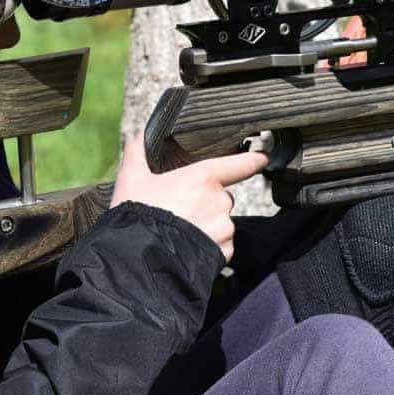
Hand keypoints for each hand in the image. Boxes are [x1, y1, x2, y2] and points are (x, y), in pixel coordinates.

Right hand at [111, 134, 268, 260]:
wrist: (137, 259)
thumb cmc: (136, 215)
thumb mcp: (130, 179)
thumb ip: (138, 153)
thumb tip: (137, 135)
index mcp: (203, 178)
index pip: (239, 165)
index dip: (253, 159)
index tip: (262, 157)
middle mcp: (219, 201)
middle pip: (221, 197)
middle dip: (206, 202)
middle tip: (180, 211)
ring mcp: (224, 228)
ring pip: (222, 222)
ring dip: (208, 226)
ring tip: (181, 233)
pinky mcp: (223, 252)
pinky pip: (222, 245)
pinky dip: (210, 246)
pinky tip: (188, 248)